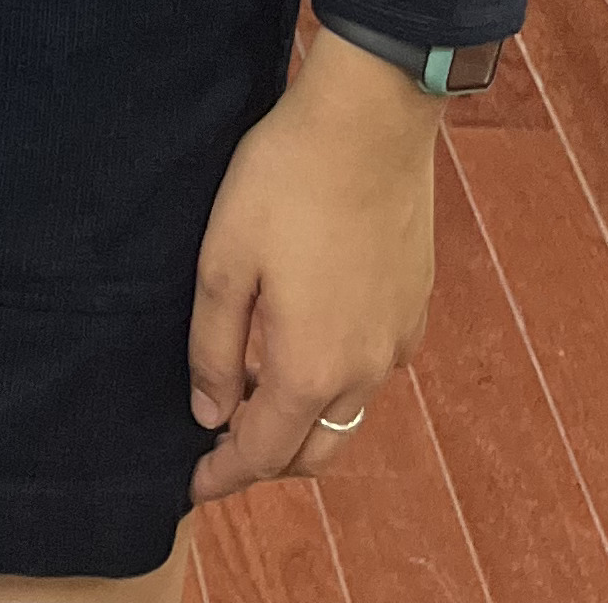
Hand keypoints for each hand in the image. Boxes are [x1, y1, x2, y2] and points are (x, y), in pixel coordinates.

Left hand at [186, 28, 439, 501]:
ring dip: (302, 417)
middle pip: (313, 452)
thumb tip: (209, 413)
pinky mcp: (414, 306)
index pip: (263, 454)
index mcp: (310, 368)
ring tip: (255, 383)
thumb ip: (213, 347)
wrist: (370, 120)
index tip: (193, 486)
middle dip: (266, 459)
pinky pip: (374, 368)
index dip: (223, 475)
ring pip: (347, 413)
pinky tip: (308, 335)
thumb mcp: (223, 260)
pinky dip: (338, 378)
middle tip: (221, 438)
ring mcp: (397, 339)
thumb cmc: (285, 181)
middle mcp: (364, 370)